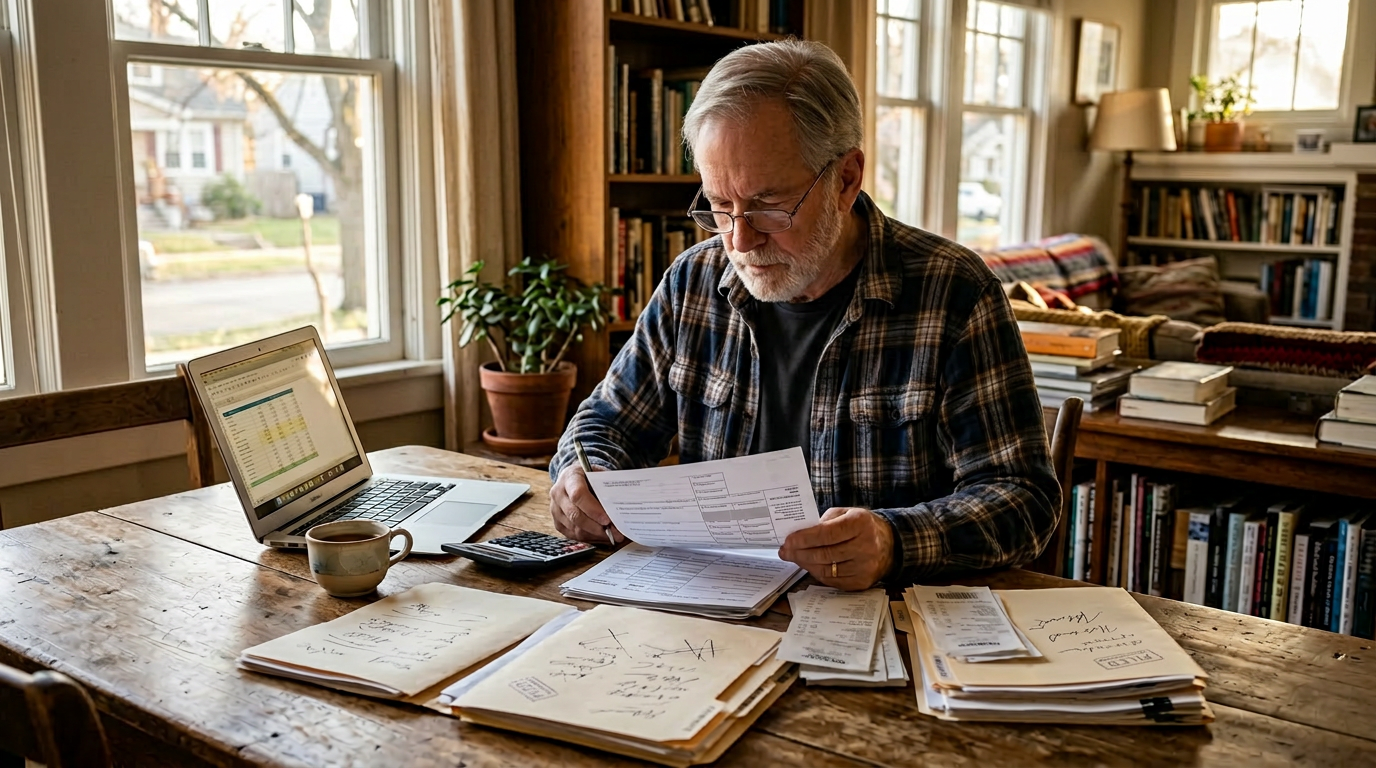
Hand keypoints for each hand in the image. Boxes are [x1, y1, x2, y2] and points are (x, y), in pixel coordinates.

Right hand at [550, 465, 621, 544]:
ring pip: (575, 528)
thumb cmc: (589, 476)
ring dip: (595, 535)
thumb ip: (607, 487)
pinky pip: (573, 535)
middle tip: (615, 532)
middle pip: (575, 515)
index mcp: (569, 477)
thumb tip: (621, 505)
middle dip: (597, 527)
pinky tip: (602, 536)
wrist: (573, 478)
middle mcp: (558, 494)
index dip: (593, 509)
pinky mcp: (557, 522)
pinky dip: (589, 538)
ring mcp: (555, 509)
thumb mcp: (599, 474)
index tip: (608, 519)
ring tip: (612, 536)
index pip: (578, 495)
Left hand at [779, 507, 894, 590]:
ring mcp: (864, 567)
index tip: (788, 540)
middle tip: (785, 551)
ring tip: (794, 557)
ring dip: (805, 564)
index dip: (804, 539)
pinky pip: (832, 581)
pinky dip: (816, 573)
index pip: (826, 534)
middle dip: (799, 553)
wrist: (889, 545)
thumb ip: (823, 521)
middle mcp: (865, 547)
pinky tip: (808, 566)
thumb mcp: (845, 513)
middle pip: (824, 554)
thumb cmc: (861, 526)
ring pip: (825, 570)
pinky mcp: (862, 583)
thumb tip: (798, 535)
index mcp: (860, 524)